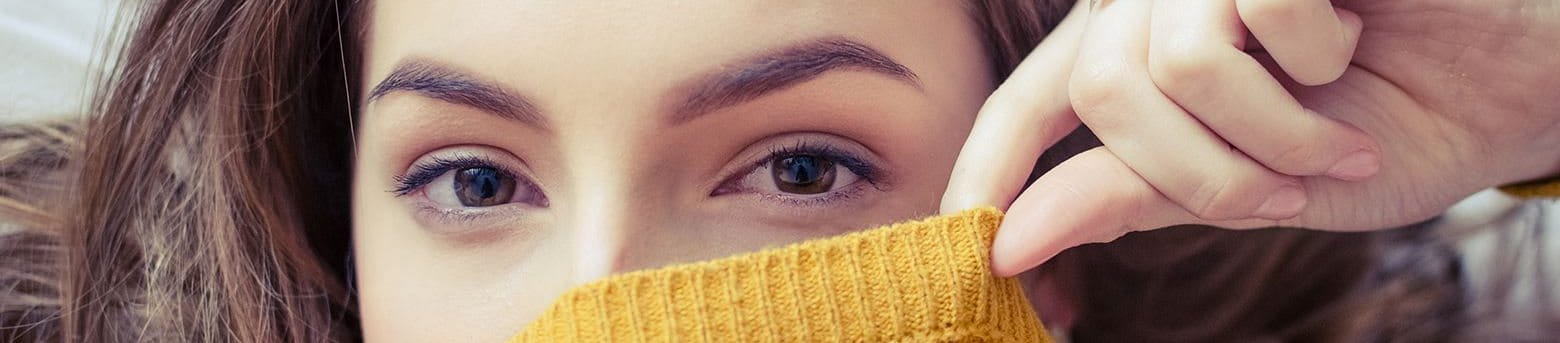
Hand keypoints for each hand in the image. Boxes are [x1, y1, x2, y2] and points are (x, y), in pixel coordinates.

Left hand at [943, 0, 1559, 275]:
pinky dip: (1313, 59)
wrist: (1514, 86)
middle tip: (1283, 194)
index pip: (1033, 102)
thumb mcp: (1250, 184)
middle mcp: (1159, 0)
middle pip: (1104, 92)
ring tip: (1333, 135)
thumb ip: (1132, 193)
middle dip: (1200, 173)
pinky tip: (1351, 41)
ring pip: (1171, 64)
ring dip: (1269, 133)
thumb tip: (1010, 239)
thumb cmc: (1386, 125)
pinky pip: (1250, 13)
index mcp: (1142, 56)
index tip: (977, 247)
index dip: (992, 167)